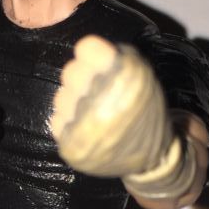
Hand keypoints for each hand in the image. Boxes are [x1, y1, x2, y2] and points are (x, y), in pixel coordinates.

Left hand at [50, 35, 172, 177]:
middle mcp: (101, 104)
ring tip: (92, 109)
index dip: (92, 53)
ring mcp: (83, 128)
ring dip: (74, 99)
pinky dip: (69, 119)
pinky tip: (85, 123)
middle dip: (83, 76)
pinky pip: (56, 119)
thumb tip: (85, 50)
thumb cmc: (147, 113)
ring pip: (61, 96)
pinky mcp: (71, 147)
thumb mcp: (144, 77)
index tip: (98, 60)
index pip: (86, 49)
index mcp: (124, 82)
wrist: (151, 159)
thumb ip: (118, 58)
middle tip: (96, 88)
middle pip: (71, 72)